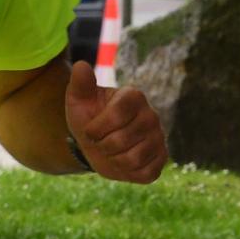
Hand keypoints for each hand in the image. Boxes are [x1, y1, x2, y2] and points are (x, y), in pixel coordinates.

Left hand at [65, 60, 167, 183]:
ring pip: (133, 158)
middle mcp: (151, 115)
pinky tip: (122, 162)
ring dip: (113, 160)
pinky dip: (127, 172)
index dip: (97, 128)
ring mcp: (159, 137)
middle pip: (122, 139)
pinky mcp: (161, 158)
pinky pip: (145, 172)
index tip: (89, 130)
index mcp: (133, 97)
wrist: (95, 142)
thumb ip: (80, 84)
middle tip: (99, 142)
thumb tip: (81, 65)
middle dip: (102, 146)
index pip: (117, 114)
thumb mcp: (78, 100)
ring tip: (110, 152)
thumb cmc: (88, 117)